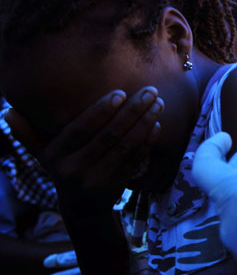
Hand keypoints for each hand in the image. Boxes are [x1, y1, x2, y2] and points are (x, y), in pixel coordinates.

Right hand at [6, 87, 163, 215]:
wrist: (81, 208)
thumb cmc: (63, 168)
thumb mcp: (43, 154)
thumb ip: (29, 134)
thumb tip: (7, 112)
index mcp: (56, 157)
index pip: (81, 130)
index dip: (101, 111)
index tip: (120, 92)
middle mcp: (75, 170)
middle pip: (109, 136)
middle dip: (132, 111)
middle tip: (150, 91)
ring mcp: (98, 180)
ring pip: (126, 147)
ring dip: (145, 123)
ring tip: (158, 104)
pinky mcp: (117, 186)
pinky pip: (135, 160)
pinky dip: (148, 142)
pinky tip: (157, 124)